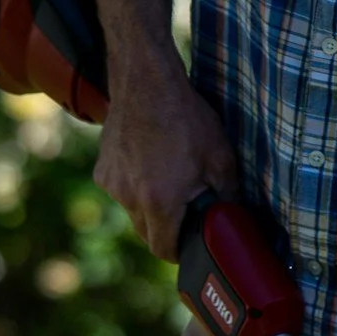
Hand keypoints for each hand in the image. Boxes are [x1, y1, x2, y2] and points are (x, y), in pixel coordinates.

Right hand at [94, 59, 239, 259]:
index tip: (190, 246)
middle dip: (167, 232)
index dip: (180, 253)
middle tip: (185, 214)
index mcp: (160, 201)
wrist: (147, 81)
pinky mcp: (102, 170)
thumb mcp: (220, 158)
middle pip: (147, 235)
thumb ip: (227, 196)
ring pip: (133, 212)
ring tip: (168, 180)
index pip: (164, 250)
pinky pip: (121, 191)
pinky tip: (150, 164)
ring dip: (150, 207)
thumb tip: (233, 218)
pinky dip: (135, 187)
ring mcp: (113, 184)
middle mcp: (130, 198)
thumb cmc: (186, 118)